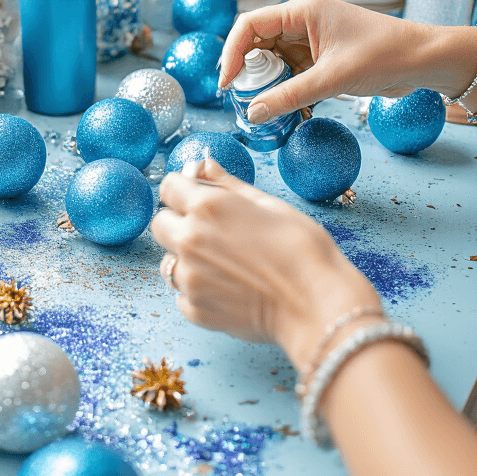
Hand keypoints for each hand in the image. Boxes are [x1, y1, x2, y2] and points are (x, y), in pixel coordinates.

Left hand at [152, 158, 381, 370]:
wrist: (316, 304)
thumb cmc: (302, 249)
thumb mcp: (269, 204)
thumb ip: (227, 184)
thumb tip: (203, 166)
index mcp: (207, 207)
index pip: (168, 186)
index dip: (184, 190)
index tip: (198, 198)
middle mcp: (190, 240)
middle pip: (160, 224)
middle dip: (179, 223)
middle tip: (213, 233)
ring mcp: (190, 278)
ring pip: (169, 261)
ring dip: (187, 260)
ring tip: (226, 265)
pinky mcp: (195, 310)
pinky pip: (183, 294)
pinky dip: (199, 291)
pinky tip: (229, 289)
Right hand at [218, 0, 476, 123]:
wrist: (423, 60)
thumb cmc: (383, 56)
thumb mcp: (332, 79)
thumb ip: (289, 96)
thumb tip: (252, 114)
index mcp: (302, 10)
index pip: (249, 25)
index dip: (231, 54)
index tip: (226, 84)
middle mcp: (302, 20)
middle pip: (257, 44)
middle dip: (248, 73)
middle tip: (244, 102)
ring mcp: (311, 39)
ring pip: (273, 61)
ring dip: (268, 86)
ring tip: (266, 112)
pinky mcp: (321, 57)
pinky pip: (292, 73)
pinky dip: (287, 92)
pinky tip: (291, 113)